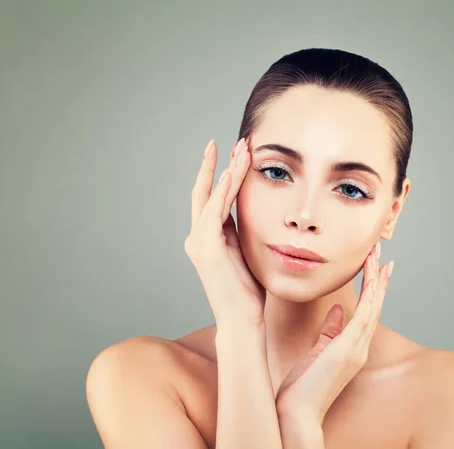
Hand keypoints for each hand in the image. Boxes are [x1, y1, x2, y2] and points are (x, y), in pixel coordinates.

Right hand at [184, 137, 265, 326]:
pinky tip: (234, 172)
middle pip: (203, 191)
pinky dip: (223, 189)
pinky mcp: (207, 247)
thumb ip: (240, 231)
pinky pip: (215, 210)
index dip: (221, 175)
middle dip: (216, 165)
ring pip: (210, 196)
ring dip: (226, 171)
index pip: (211, 198)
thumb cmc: (247, 290)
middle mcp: (198, 237)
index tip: (234, 154)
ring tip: (241, 149)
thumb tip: (247, 211)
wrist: (242, 319)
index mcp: (207, 238)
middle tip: (231, 142)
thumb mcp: (245, 252)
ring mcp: (200, 242)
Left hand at [274, 241, 393, 422]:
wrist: (296, 413)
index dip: (374, 288)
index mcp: (352, 347)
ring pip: (373, 307)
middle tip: (381, 253)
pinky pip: (364, 316)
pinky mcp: (347, 349)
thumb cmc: (303, 386)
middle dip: (378, 277)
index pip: (368, 311)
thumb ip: (329, 331)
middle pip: (375, 305)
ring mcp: (356, 348)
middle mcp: (359, 347)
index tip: (376, 267)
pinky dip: (371, 295)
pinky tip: (374, 278)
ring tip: (378, 257)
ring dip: (376, 280)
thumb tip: (336, 310)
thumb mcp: (316, 352)